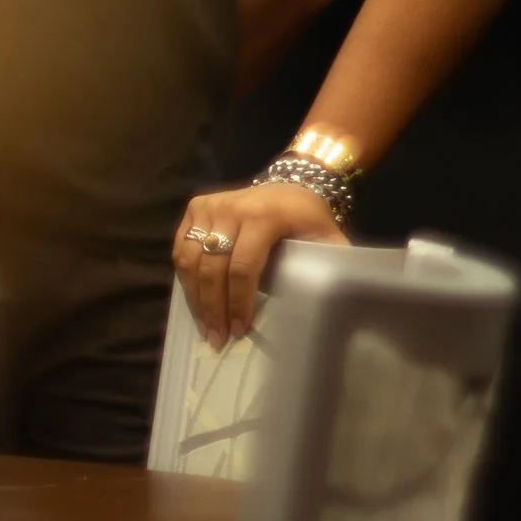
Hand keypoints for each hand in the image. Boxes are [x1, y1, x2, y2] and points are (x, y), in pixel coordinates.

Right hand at [172, 178, 347, 345]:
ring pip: (191, 260)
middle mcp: (231, 208)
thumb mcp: (326, 236)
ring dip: (195, 298)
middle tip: (217, 337)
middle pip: (213, 267)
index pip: (243, 266)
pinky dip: (185, 278)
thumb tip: (338, 297)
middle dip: (213, 307)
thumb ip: (332, 262)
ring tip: (205, 326)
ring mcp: (210, 205)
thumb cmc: (308, 218)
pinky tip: (195, 302)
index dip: (238, 301)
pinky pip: (182, 248)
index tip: (239, 329)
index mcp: (264, 216)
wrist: (291, 183)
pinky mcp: (196, 207)